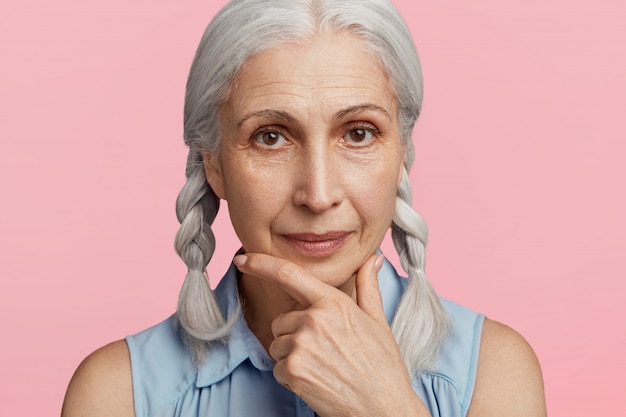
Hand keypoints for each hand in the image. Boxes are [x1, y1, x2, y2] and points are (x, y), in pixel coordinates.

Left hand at [233, 253, 429, 416]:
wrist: (384, 407)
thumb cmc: (382, 366)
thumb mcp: (377, 321)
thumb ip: (367, 286)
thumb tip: (373, 260)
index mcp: (333, 302)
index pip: (289, 274)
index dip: (261, 263)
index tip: (242, 259)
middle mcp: (314, 320)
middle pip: (281, 320)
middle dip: (294, 334)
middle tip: (324, 351)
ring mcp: (301, 346)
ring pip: (277, 344)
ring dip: (292, 356)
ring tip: (323, 367)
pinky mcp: (293, 370)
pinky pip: (277, 368)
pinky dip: (291, 377)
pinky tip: (317, 381)